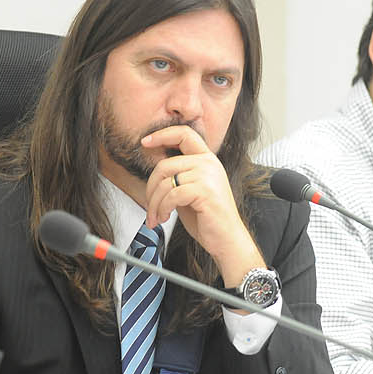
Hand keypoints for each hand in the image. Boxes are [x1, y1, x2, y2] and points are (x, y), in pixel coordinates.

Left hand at [140, 125, 263, 284]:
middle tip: (149, 206)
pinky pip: (171, 195)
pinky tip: (164, 218)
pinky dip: (162, 209)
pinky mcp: (205, 191)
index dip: (162, 134)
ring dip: (154, 203)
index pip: (184, 134)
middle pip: (165, 164)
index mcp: (206, 159)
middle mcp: (208, 163)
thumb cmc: (207, 218)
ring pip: (165, 182)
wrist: (226, 239)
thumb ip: (177, 177)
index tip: (145, 141)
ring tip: (156, 217)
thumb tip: (154, 172)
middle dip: (150, 188)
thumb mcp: (190, 191)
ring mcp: (208, 175)